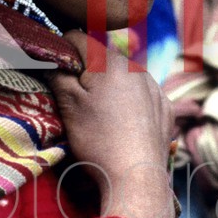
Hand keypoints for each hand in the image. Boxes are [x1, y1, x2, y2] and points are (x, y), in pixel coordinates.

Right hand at [45, 31, 176, 217]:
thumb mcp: (68, 105)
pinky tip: (123, 125)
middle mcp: (137, 68)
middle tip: (75, 101)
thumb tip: (50, 60)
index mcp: (111, 62)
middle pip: (102, 60)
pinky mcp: (166, 109)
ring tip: (101, 118)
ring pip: (124, 79)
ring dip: (110, 88)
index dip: (60, 51)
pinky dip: (131, 104)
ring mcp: (155, 88)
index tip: (52, 69)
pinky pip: (143, 97)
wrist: (136, 178)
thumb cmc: (97, 139)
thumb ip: (57, 75)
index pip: (78, 39)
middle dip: (87, 73)